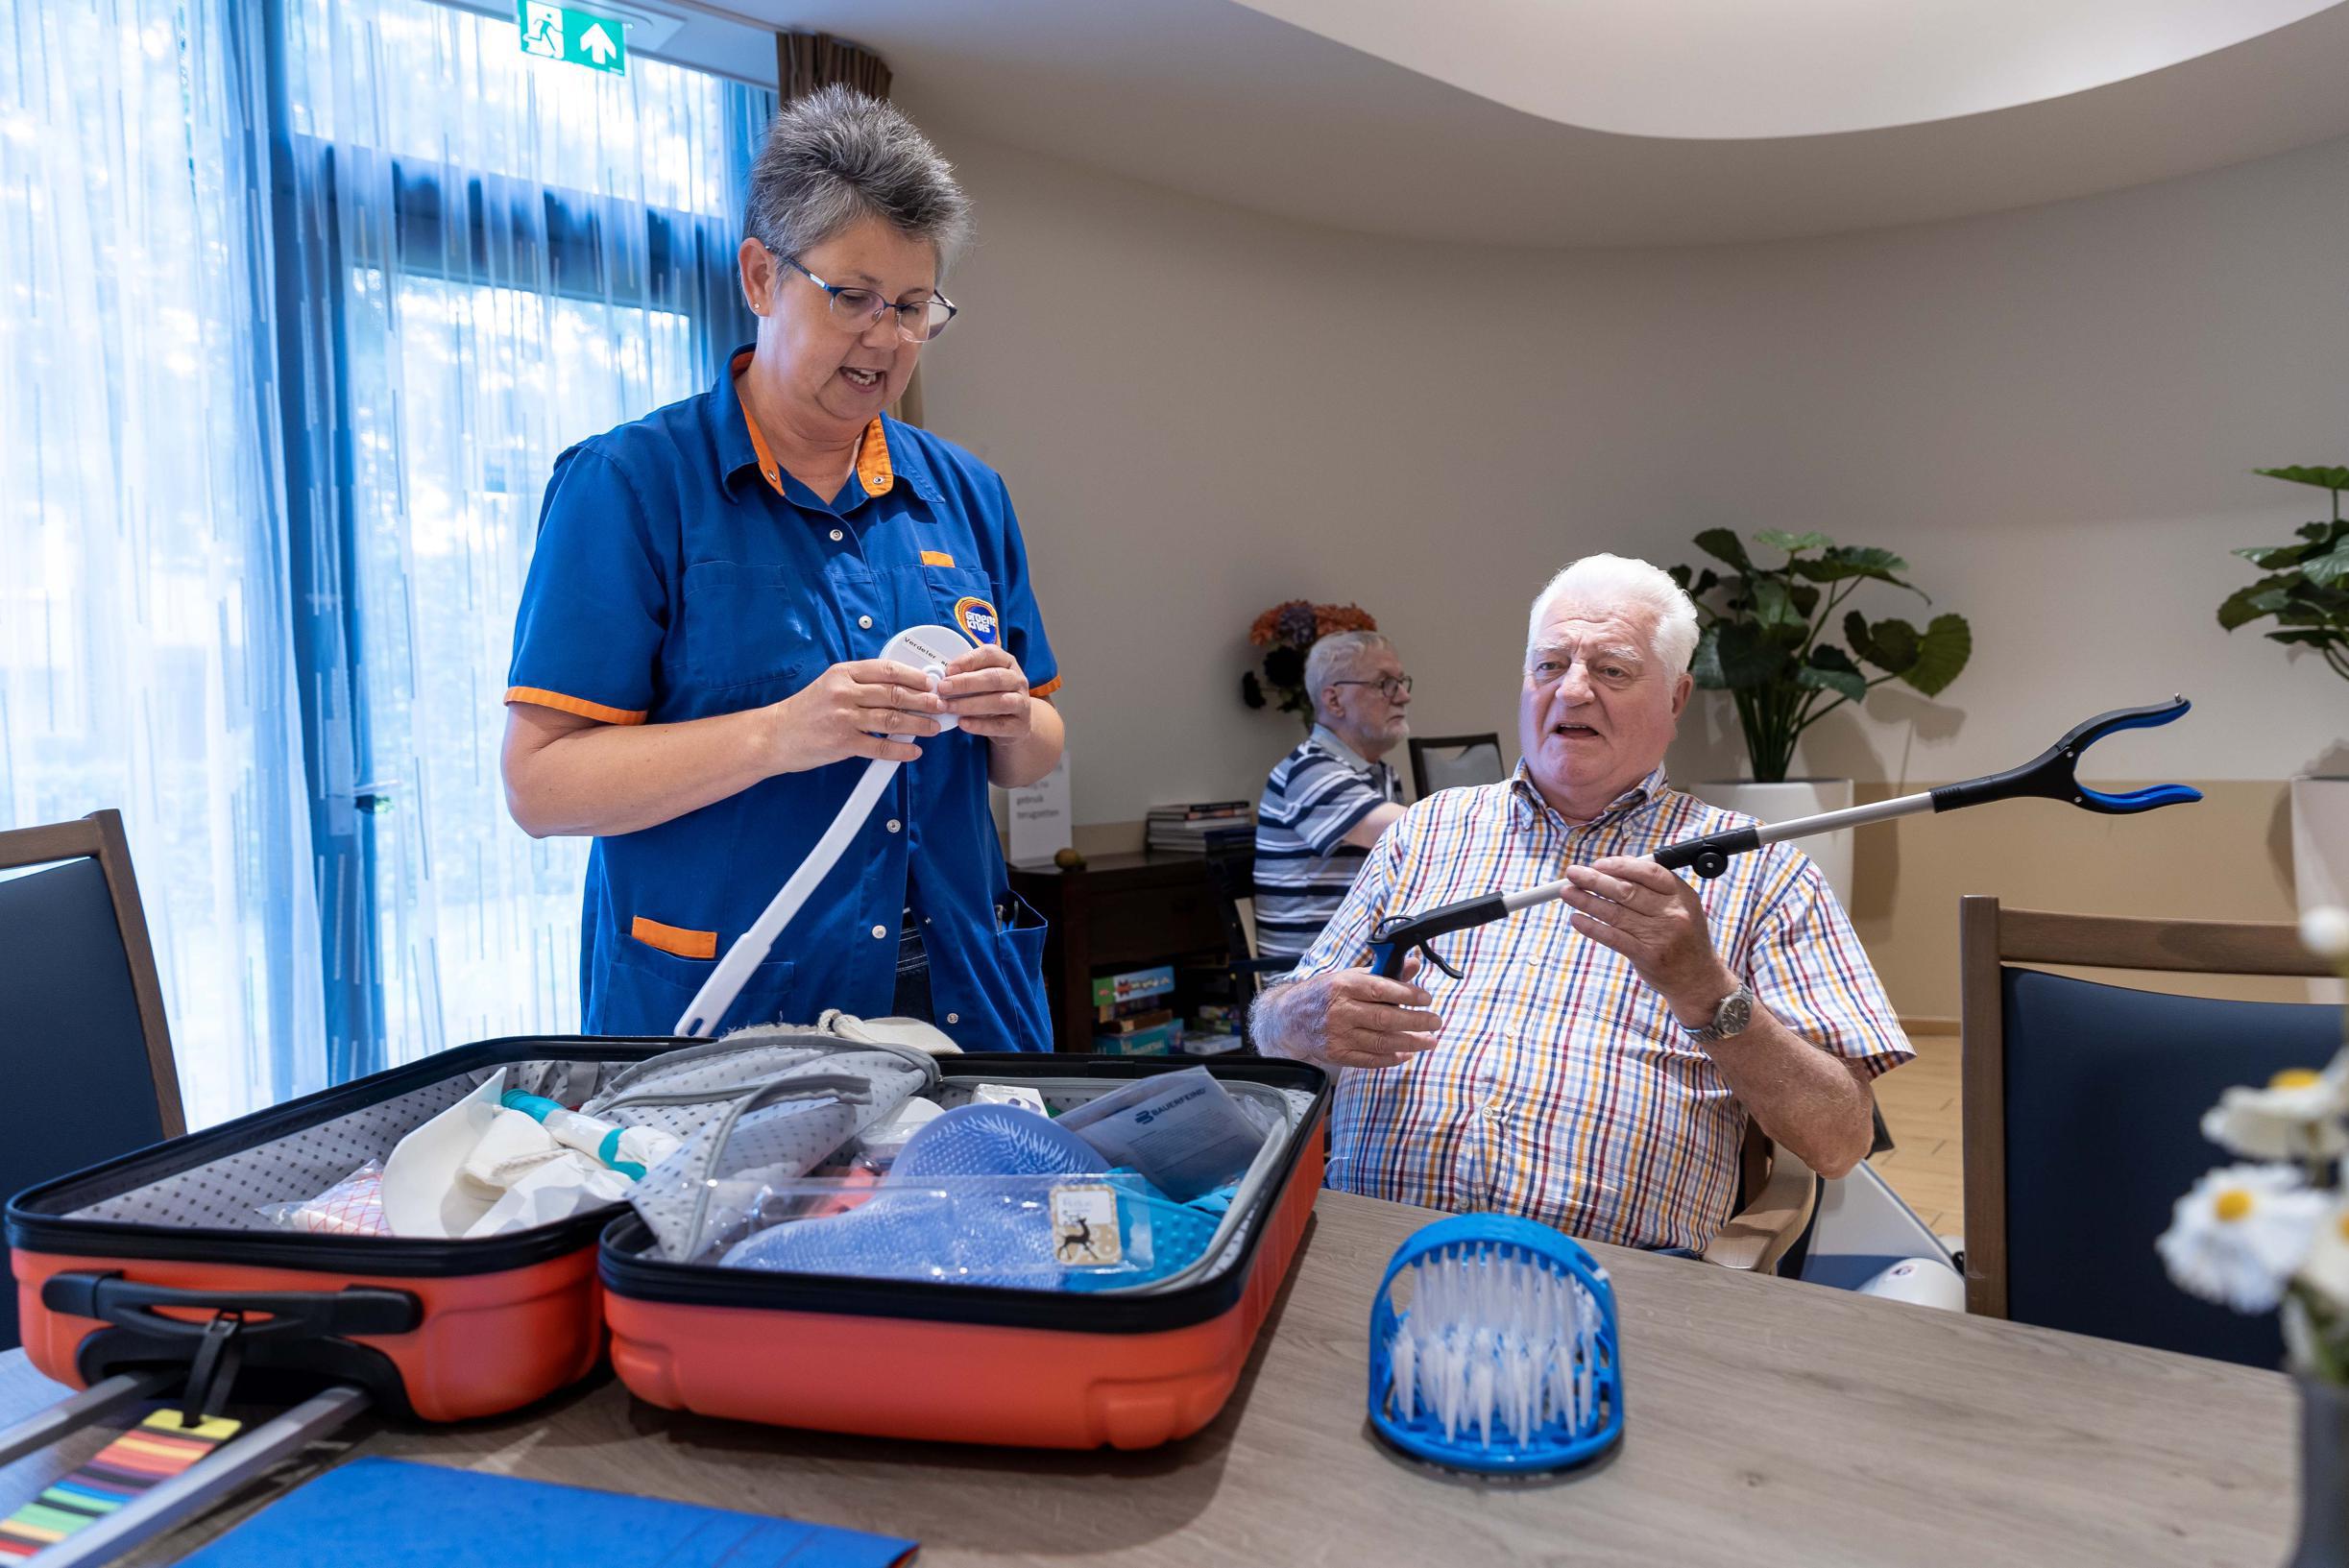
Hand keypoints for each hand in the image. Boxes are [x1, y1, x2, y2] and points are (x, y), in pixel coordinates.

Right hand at [770, 657, 942, 769]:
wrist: (774, 735)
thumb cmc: (806, 710)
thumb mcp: (831, 685)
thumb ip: (862, 683)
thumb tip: (900, 686)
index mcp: (843, 673)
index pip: (888, 670)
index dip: (915, 677)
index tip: (931, 683)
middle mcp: (844, 692)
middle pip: (895, 694)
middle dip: (924, 701)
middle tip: (940, 705)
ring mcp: (843, 718)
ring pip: (892, 719)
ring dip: (918, 724)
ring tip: (932, 728)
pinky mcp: (842, 743)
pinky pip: (880, 746)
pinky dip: (900, 750)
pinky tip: (912, 751)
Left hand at [935, 644, 1035, 741]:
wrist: (1016, 722)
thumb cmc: (993, 696)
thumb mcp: (983, 681)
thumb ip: (966, 676)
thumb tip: (941, 677)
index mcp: (1007, 663)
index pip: (991, 654)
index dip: (969, 660)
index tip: (948, 669)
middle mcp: (1017, 680)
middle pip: (994, 678)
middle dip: (966, 683)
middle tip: (943, 688)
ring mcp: (1022, 703)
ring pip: (999, 701)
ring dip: (970, 704)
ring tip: (948, 707)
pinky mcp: (1019, 725)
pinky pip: (1000, 725)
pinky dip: (980, 725)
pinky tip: (962, 723)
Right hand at [1259, 954, 1440, 1070]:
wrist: (1290, 1017)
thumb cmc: (1326, 993)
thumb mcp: (1350, 976)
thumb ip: (1383, 972)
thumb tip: (1413, 964)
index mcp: (1343, 985)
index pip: (1380, 989)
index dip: (1407, 994)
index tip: (1426, 998)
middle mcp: (1340, 1011)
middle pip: (1385, 1018)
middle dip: (1416, 1021)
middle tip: (1436, 1022)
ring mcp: (1338, 1035)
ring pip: (1381, 1042)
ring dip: (1410, 1042)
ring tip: (1430, 1040)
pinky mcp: (1337, 1054)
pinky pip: (1370, 1060)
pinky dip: (1391, 1058)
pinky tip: (1407, 1053)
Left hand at [1560, 856, 1738, 1027]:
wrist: (1697, 979)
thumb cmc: (1684, 938)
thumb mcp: (1682, 906)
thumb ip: (1655, 886)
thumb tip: (1621, 863)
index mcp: (1681, 895)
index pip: (1648, 872)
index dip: (1620, 865)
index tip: (1598, 863)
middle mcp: (1672, 913)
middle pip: (1627, 891)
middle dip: (1594, 879)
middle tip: (1573, 873)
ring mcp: (1660, 935)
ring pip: (1615, 913)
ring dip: (1586, 900)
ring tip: (1567, 892)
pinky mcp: (1647, 956)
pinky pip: (1613, 937)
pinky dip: (1592, 927)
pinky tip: (1576, 918)